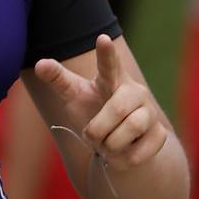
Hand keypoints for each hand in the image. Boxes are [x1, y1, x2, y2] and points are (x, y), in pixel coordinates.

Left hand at [35, 34, 167, 172]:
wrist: (119, 143)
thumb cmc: (93, 109)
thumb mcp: (74, 95)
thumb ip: (58, 79)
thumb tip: (39, 64)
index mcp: (111, 78)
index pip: (109, 63)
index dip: (106, 52)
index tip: (102, 38)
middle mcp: (134, 91)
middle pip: (118, 107)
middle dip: (99, 128)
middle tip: (91, 135)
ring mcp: (149, 111)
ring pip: (132, 128)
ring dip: (111, 144)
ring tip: (106, 144)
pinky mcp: (160, 134)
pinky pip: (140, 151)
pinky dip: (123, 160)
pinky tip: (120, 155)